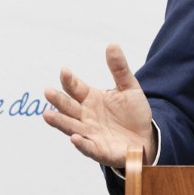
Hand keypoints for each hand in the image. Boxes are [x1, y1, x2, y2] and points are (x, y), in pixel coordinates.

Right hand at [43, 44, 155, 168]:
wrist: (146, 137)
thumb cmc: (133, 113)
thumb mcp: (129, 88)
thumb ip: (119, 69)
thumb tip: (112, 44)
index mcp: (90, 98)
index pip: (75, 88)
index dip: (69, 80)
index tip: (64, 70)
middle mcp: (85, 115)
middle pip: (68, 107)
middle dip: (58, 100)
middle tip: (48, 91)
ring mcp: (90, 133)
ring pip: (71, 127)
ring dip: (60, 122)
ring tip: (47, 115)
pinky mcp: (99, 150)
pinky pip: (88, 147)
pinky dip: (81, 144)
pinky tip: (74, 138)